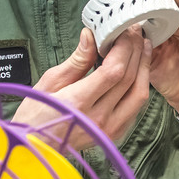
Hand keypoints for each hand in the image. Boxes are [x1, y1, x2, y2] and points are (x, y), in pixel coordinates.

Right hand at [14, 28, 152, 148]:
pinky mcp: (115, 134)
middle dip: (136, 51)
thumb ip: (76, 60)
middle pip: (129, 79)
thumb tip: (90, 36)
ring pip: (139, 94)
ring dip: (144, 68)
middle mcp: (98, 119)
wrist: (34, 147)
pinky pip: (135, 107)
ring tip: (143, 47)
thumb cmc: (36, 116)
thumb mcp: (50, 82)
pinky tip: (138, 70)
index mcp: (78, 103)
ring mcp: (109, 129)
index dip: (124, 48)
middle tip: (136, 32)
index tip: (124, 31)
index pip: (113, 71)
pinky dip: (140, 85)